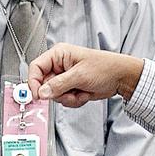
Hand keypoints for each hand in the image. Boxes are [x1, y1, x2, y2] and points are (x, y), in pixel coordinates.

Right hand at [28, 44, 144, 107]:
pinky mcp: (71, 88)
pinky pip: (63, 99)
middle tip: (69, 92)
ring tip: (80, 91)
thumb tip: (42, 93)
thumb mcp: (79, 75)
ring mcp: (65, 78)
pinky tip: (84, 93)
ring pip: (54, 94)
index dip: (34, 82)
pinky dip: (73, 100)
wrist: (121, 78)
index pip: (36, 68)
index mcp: (58, 55)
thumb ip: (58, 85)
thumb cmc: (105, 68)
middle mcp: (59, 66)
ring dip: (67, 97)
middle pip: (44, 84)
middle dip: (57, 93)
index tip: (38, 95)